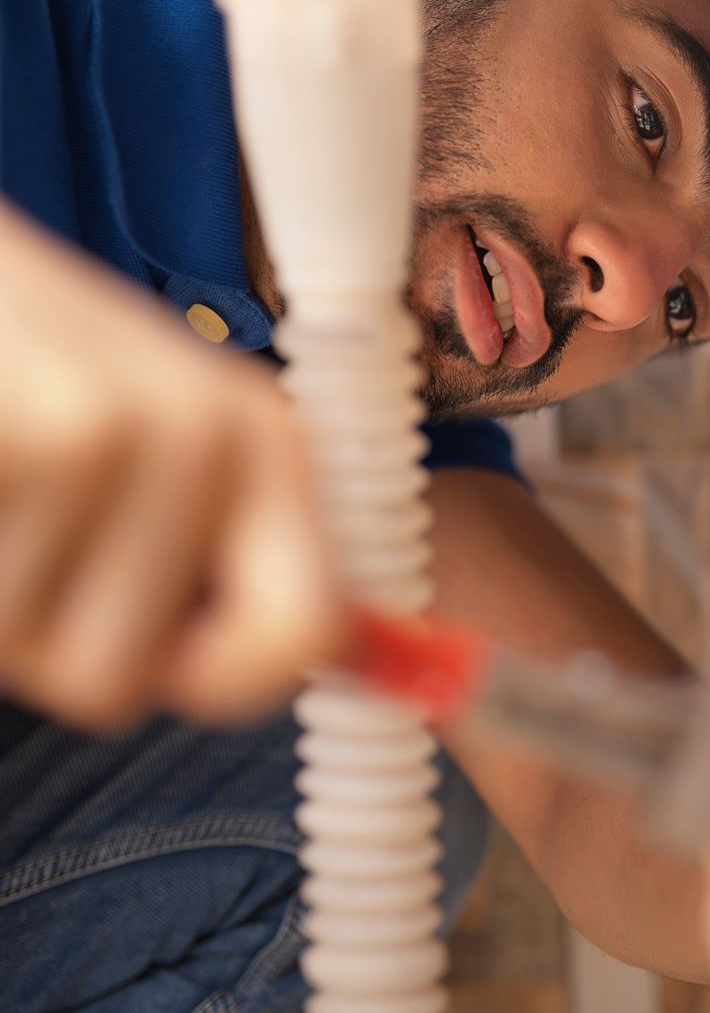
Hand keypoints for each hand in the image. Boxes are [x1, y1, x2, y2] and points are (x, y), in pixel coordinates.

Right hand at [0, 204, 343, 727]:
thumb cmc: (43, 367)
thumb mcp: (167, 434)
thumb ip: (235, 552)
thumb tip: (337, 662)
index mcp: (267, 441)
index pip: (306, 635)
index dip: (225, 681)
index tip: (163, 656)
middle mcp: (205, 433)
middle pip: (113, 682)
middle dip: (46, 640)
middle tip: (32, 527)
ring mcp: (102, 431)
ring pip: (19, 651)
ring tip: (1, 479)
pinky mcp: (18, 437)